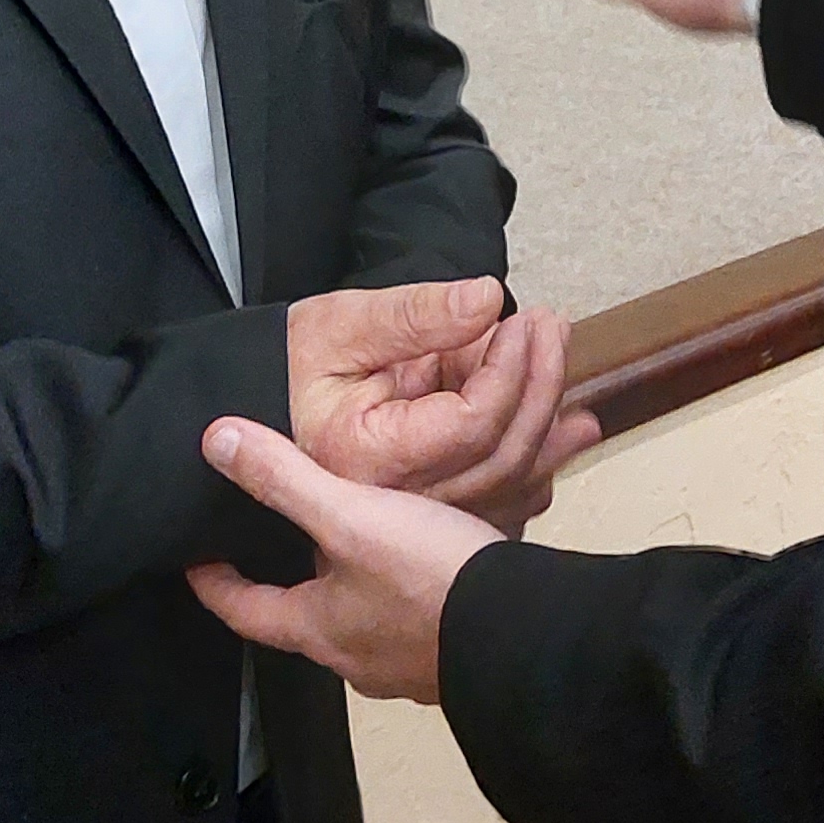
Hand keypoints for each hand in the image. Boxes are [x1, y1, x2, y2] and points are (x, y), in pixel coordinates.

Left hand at [189, 420, 501, 704]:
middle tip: (289, 551)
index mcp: (321, 628)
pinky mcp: (454, 660)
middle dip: (298, 586)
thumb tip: (218, 444)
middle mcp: (358, 658)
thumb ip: (284, 478)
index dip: (216, 585)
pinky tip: (437, 570)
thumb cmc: (434, 580)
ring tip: (368, 553)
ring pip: (368, 625)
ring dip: (362, 593)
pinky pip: (422, 625)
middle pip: (308, 621)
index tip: (198, 566)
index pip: (246, 612)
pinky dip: (417, 598)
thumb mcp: (350, 514)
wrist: (528, 632)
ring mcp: (409, 666)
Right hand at [285, 282, 597, 531]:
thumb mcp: (341, 324)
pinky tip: (562, 435)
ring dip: (547, 425)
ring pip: (509, 484)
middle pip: (500, 455)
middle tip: (550, 326)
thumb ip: (414, 315)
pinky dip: (536, 466)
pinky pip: (499, 503)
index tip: (521, 320)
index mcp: (367, 457)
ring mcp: (415, 522)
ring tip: (562, 368)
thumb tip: (486, 298)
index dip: (508, 370)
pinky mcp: (429, 524)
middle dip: (538, 384)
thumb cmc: (288, 365)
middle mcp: (394, 502)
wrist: (261, 406)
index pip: (470, 424)